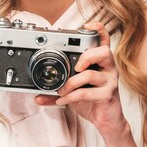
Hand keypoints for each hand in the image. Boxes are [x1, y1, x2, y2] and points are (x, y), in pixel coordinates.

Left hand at [34, 21, 127, 140]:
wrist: (107, 120)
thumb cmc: (92, 100)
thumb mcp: (73, 92)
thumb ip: (56, 91)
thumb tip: (37, 96)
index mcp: (101, 62)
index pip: (104, 40)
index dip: (99, 29)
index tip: (87, 26)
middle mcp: (108, 68)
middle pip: (104, 52)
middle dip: (86, 56)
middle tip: (74, 67)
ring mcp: (110, 82)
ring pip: (91, 74)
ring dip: (71, 82)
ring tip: (61, 90)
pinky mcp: (107, 95)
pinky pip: (87, 92)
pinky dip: (71, 97)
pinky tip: (63, 100)